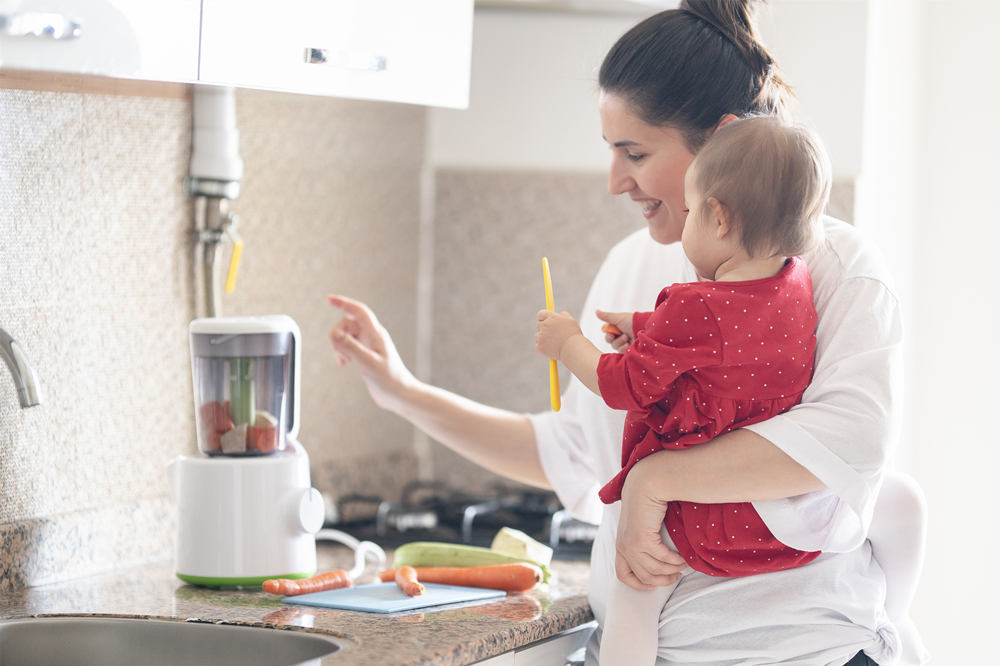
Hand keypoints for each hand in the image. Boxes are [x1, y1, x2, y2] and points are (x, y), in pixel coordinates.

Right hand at [327, 294, 416, 411]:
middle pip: (348, 323)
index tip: (329, 299)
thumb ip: (350, 347)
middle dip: (338, 335)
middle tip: (341, 354)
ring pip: (346, 335)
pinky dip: (342, 351)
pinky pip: (349, 345)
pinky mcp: (366, 354)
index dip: (344, 303)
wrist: (399, 395)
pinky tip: (345, 363)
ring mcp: (369, 345)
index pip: (358, 311)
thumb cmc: (389, 380)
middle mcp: (372, 336)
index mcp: (376, 334)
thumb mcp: (367, 363)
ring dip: (339, 345)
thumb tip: (334, 333)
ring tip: (344, 360)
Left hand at [535, 310, 582, 360]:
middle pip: (538, 325)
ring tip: (554, 343)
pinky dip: (543, 348)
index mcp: (551, 317)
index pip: (541, 314)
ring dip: (543, 339)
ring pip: (538, 336)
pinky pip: (538, 346)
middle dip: (543, 329)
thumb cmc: (574, 335)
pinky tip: (552, 350)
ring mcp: (541, 336)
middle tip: (552, 335)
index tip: (544, 322)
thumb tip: (559, 314)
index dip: (542, 318)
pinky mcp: (539, 346)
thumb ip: (564, 315)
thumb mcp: (571, 321)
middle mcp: (544, 325)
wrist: (573, 349)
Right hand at [596, 310, 632, 351]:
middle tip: (621, 335)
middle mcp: (621, 335)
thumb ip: (606, 316)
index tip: (611, 333)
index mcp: (618, 328)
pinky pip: (621, 352)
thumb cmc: (632, 321)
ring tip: (627, 338)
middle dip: (614, 338)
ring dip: (620, 342)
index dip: (608, 333)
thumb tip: (596, 311)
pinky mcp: (629, 351)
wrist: (646, 329)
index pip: (607, 333)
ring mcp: (625, 343)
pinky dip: (624, 348)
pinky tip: (630, 344)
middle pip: (610, 341)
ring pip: (615, 347)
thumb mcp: (618, 318)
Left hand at [615, 454, 687, 589]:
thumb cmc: (646, 503)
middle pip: (643, 577)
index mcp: (620, 545)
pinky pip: (662, 559)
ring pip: (654, 570)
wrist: (644, 485)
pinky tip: (682, 558)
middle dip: (662, 580)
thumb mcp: (641, 526)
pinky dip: (674, 561)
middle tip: (676, 576)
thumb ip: (645, 541)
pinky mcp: (641, 540)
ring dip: (672, 570)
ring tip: (683, 565)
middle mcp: (623, 548)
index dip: (638, 584)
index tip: (653, 586)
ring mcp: (631, 545)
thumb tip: (659, 559)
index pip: (623, 574)